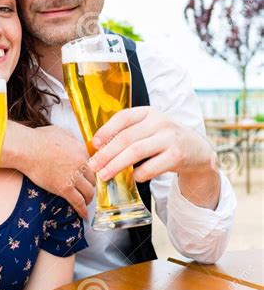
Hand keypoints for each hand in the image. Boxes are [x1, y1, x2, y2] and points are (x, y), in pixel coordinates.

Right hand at [24, 125, 94, 218]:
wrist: (27, 149)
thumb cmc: (38, 139)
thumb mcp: (61, 132)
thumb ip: (71, 138)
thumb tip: (75, 143)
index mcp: (81, 151)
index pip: (92, 166)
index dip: (89, 173)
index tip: (87, 178)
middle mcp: (81, 164)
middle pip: (92, 180)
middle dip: (90, 187)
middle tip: (88, 191)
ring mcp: (74, 177)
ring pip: (88, 192)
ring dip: (88, 199)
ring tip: (86, 203)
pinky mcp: (64, 188)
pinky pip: (78, 202)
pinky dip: (82, 210)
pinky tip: (83, 215)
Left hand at [88, 106, 219, 207]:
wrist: (197, 150)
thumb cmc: (165, 139)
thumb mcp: (150, 128)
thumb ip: (129, 133)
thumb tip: (99, 149)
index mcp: (149, 112)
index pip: (123, 117)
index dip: (106, 130)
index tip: (95, 144)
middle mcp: (160, 122)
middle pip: (126, 138)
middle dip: (106, 153)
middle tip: (93, 165)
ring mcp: (169, 138)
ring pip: (136, 152)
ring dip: (116, 165)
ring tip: (104, 175)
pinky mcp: (177, 155)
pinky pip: (151, 167)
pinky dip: (138, 174)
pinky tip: (133, 177)